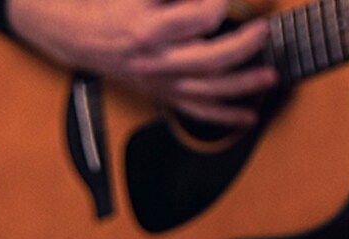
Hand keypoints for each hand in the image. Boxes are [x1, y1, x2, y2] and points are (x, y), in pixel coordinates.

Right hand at [6, 0, 277, 126]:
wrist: (79, 35)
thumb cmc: (114, 7)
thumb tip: (216, 0)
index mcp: (147, 29)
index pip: (197, 19)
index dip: (219, 7)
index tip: (230, 1)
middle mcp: (154, 60)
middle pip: (208, 60)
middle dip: (243, 47)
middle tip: (265, 31)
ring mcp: (159, 82)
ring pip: (208, 90)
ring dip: (243, 85)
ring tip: (270, 76)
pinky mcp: (162, 95)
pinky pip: (197, 111)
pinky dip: (225, 116)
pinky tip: (249, 116)